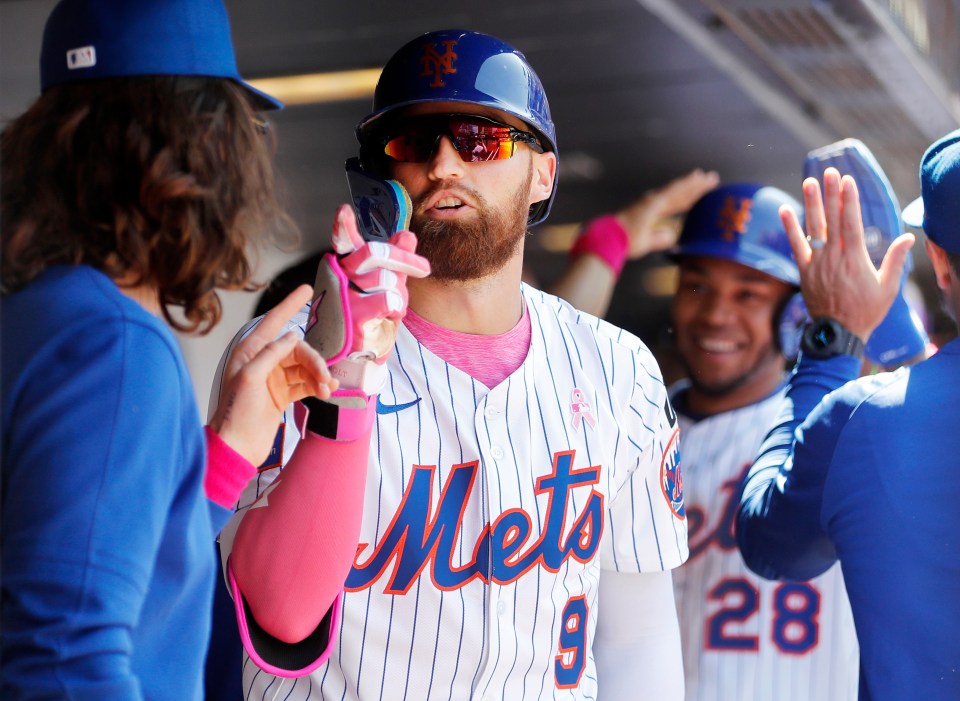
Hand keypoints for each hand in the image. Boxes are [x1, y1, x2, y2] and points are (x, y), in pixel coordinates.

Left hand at [209, 284, 336, 465]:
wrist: (237, 447)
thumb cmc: (236, 413)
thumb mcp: (250, 378)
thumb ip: (271, 354)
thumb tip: (291, 336)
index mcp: (250, 352)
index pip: (273, 321)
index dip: (290, 304)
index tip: (306, 289)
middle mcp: (263, 362)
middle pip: (297, 349)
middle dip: (314, 360)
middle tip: (325, 376)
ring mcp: (274, 379)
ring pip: (304, 367)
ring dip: (318, 376)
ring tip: (327, 389)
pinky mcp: (282, 395)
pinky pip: (305, 383)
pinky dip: (317, 386)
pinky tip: (326, 392)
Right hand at [305, 204, 430, 392]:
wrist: (354, 357)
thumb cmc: (366, 317)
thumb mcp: (384, 284)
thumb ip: (394, 260)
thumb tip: (406, 234)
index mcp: (343, 264)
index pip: (344, 241)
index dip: (343, 226)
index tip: (343, 211)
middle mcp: (338, 276)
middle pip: (375, 253)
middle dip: (404, 259)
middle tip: (423, 267)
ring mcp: (344, 296)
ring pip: (387, 279)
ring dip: (398, 294)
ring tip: (389, 308)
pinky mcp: (354, 316)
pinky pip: (388, 299)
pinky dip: (396, 307)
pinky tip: (388, 316)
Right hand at [615, 168, 719, 258]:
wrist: (611, 240)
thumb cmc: (624, 242)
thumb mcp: (647, 242)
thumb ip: (659, 238)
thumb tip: (672, 235)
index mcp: (652, 211)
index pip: (675, 204)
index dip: (689, 199)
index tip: (701, 195)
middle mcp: (653, 202)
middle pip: (680, 194)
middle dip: (696, 188)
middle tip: (711, 181)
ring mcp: (654, 200)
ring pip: (680, 188)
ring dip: (696, 182)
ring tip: (710, 177)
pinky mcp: (654, 200)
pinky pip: (674, 190)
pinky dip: (687, 183)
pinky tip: (698, 177)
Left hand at [780, 167, 913, 339]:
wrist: (839, 334)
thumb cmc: (867, 312)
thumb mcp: (888, 288)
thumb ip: (895, 261)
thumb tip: (908, 238)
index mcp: (855, 260)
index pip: (850, 223)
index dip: (848, 201)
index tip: (847, 181)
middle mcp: (833, 258)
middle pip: (832, 220)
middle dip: (831, 194)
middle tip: (829, 171)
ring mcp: (816, 264)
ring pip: (813, 229)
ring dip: (811, 204)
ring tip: (809, 182)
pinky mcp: (804, 272)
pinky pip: (795, 246)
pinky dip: (790, 228)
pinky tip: (785, 210)